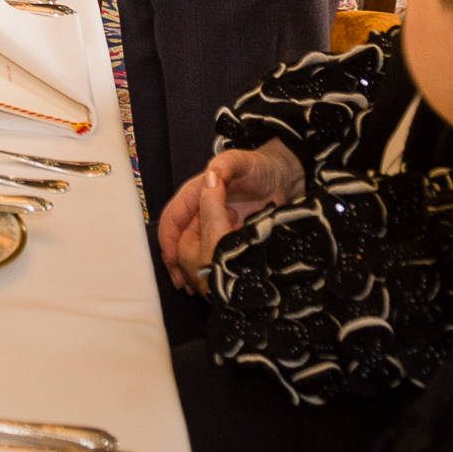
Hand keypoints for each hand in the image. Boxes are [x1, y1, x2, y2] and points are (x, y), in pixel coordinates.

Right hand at [156, 143, 304, 291]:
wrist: (284, 178)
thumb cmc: (259, 167)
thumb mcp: (239, 161)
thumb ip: (224, 166)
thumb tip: (209, 178)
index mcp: (196, 193)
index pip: (173, 218)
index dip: (168, 239)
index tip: (172, 260)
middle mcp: (200, 210)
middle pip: (179, 238)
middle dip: (175, 261)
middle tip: (181, 283)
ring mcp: (214, 224)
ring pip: (193, 248)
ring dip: (189, 269)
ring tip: (193, 289)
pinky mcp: (228, 235)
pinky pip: (213, 252)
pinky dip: (209, 268)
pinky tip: (213, 282)